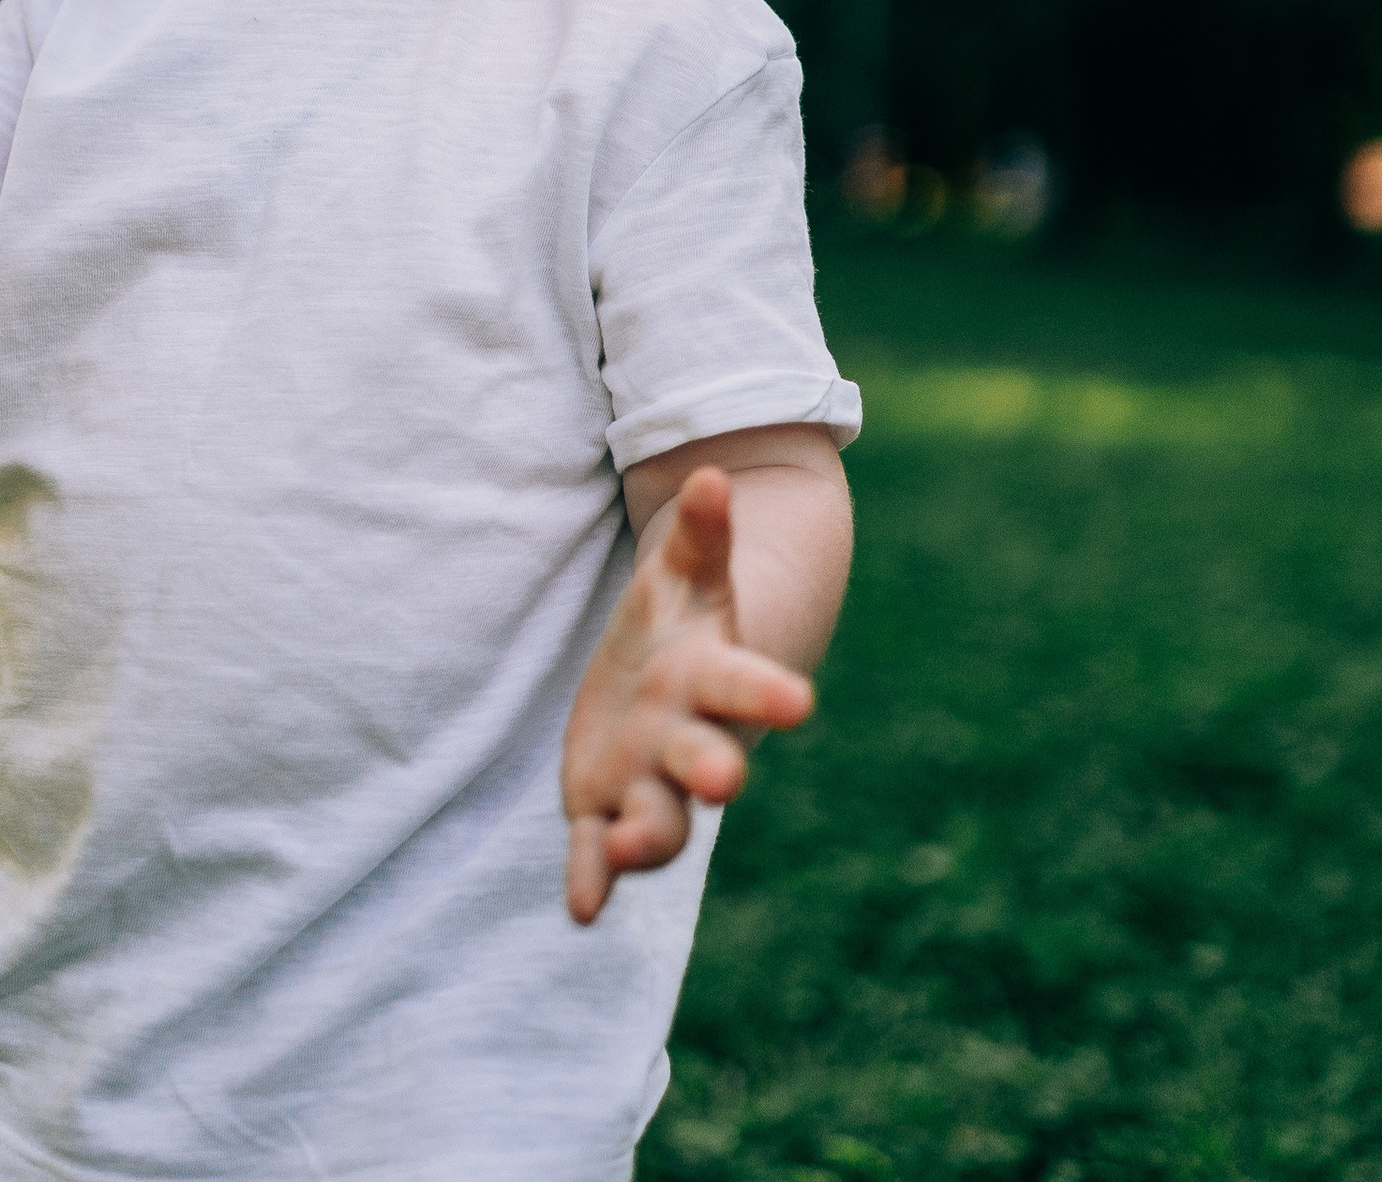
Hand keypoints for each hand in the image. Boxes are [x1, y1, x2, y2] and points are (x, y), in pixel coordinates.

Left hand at [561, 463, 815, 924]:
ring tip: (626, 850)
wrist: (669, 677)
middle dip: (714, 770)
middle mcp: (691, 738)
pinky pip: (598, 847)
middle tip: (722, 781)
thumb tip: (707, 474)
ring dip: (647, 837)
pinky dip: (592, 876)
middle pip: (707, 758)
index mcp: (717, 677)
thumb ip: (699, 533)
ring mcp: (651, 779)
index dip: (769, 695)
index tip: (798, 701)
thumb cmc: (681, 618)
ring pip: (659, 819)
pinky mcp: (605, 805)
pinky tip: (583, 908)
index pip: (748, 686)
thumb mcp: (685, 572)